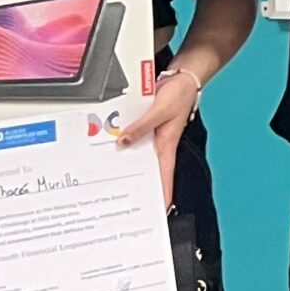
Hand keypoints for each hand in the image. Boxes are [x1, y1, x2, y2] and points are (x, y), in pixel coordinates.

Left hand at [115, 69, 198, 206]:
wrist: (181, 78)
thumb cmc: (179, 94)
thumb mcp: (159, 110)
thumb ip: (140, 127)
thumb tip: (122, 142)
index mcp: (167, 145)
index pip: (165, 177)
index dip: (162, 195)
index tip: (158, 213)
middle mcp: (159, 145)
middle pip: (147, 171)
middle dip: (139, 187)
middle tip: (124, 205)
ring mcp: (151, 137)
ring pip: (136, 155)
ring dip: (125, 163)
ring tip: (109, 181)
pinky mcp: (145, 127)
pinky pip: (131, 139)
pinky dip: (122, 144)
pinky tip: (110, 148)